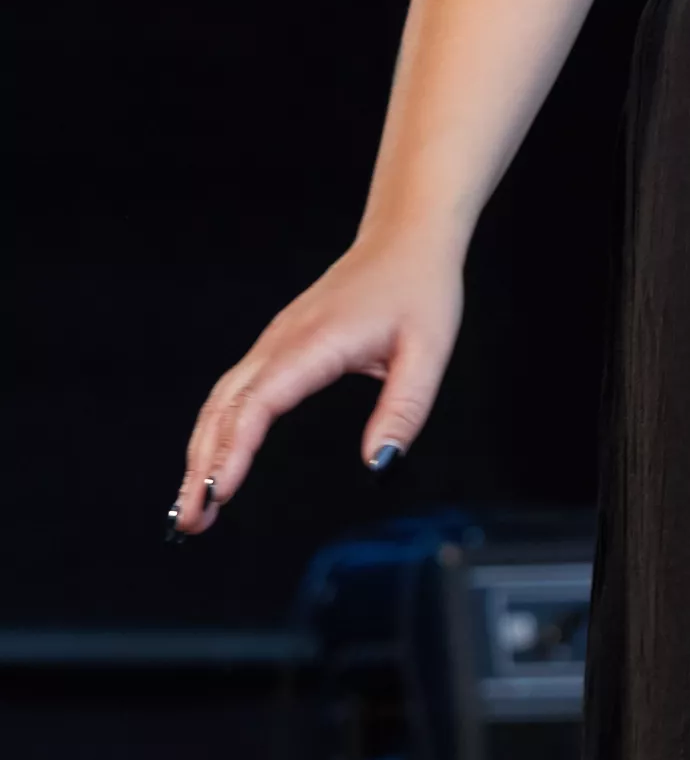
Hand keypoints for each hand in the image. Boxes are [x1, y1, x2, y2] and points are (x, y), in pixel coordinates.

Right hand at [171, 231, 465, 535]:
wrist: (406, 239)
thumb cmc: (419, 291)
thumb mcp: (430, 353)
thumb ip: (404, 411)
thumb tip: (379, 465)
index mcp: (315, 343)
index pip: (260, 404)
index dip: (234, 451)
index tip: (217, 493)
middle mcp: (282, 343)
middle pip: (224, 409)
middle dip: (201, 467)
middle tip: (190, 521)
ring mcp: (273, 342)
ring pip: (221, 401)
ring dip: (201, 452)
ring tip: (193, 505)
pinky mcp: (276, 345)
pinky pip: (234, 391)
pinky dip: (215, 430)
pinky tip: (211, 461)